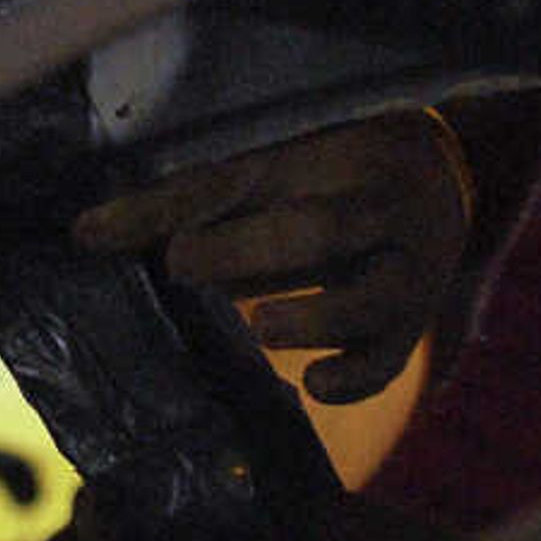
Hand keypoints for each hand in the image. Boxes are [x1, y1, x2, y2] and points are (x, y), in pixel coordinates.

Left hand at [70, 108, 473, 403]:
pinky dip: (355, 376)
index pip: (232, 181)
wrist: (449, 171)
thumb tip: (92, 235)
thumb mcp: (270, 164)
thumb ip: (193, 201)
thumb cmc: (329, 171)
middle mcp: (370, 206)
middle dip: (246, 252)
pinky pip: (394, 354)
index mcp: (320, 155)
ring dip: (312, 316)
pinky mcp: (417, 317)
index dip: (162, 209)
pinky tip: (314, 384)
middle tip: (182, 265)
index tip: (92, 235)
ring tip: (261, 326)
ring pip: (371, 295)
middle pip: (316, 230)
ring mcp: (405, 265)